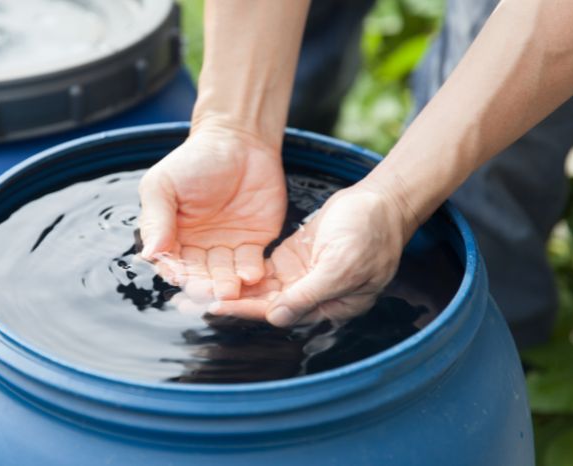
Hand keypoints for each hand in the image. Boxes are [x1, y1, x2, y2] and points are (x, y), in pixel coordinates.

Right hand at [138, 124, 286, 299]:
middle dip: (204, 285)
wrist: (239, 139)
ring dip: (227, 284)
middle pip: (199, 274)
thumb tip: (148, 253)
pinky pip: (251, 264)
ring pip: (225, 275)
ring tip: (230, 289)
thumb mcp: (164, 184)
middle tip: (209, 292)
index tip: (180, 278)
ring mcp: (227, 247)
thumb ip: (156, 218)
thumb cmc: (195, 159)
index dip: (176, 272)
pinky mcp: (254, 243)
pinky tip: (252, 276)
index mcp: (172, 236)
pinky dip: (251, 273)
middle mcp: (198, 247)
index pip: (171, 262)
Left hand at [206, 183, 412, 325]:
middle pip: (264, 305)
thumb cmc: (370, 232)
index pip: (279, 312)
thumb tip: (276, 318)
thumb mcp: (342, 265)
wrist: (382, 201)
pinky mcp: (293, 260)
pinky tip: (214, 269)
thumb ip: (309, 293)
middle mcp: (311, 297)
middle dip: (229, 303)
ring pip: (260, 290)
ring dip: (230, 289)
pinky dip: (241, 272)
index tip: (214, 307)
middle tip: (190, 300)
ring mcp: (301, 278)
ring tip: (195, 287)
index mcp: (327, 306)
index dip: (246, 310)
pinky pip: (263, 272)